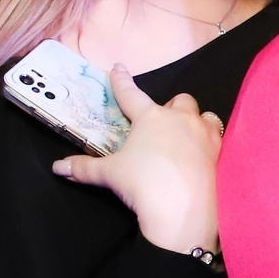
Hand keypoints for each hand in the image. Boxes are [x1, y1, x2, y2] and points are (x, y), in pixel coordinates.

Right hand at [52, 67, 224, 254]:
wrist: (183, 210)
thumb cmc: (143, 184)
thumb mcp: (109, 175)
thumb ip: (83, 168)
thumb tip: (58, 167)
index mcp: (150, 117)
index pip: (131, 94)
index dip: (122, 81)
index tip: (118, 68)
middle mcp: (180, 119)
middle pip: (179, 100)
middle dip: (171, 107)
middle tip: (160, 124)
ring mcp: (204, 133)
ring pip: (204, 115)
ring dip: (195, 121)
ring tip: (186, 136)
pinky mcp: (220, 151)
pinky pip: (219, 137)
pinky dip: (210, 142)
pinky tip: (204, 155)